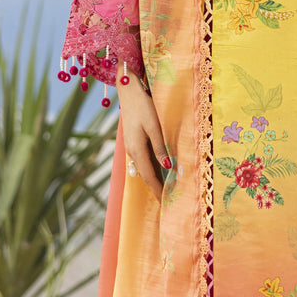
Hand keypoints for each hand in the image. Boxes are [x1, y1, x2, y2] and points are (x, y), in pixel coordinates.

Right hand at [116, 67, 170, 200]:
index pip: (149, 176)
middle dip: (156, 189)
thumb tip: (167, 168)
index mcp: (137, 149)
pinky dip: (152, 169)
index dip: (158, 191)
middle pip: (145, 175)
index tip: (166, 204)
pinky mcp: (134, 141)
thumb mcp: (154, 126)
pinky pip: (144, 160)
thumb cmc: (144, 105)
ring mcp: (132, 146)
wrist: (129, 91)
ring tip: (166, 191)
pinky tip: (161, 172)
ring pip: (144, 168)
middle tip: (168, 203)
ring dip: (154, 180)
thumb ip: (160, 147)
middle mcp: (132, 151)